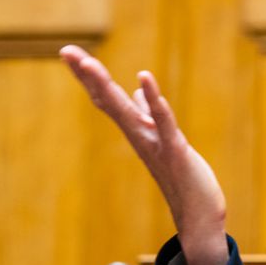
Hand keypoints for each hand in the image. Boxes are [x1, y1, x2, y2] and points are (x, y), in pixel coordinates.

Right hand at [60, 45, 228, 264]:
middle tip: (66, 50)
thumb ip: (150, 116)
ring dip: (106, 86)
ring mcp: (154, 144)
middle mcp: (139, 136)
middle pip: (108, 100)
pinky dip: (153, 99)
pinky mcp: (175, 150)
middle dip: (88, 75)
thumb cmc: (183, 177)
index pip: (108, 98)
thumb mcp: (166, 139)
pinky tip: (143, 77)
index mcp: (137, 131)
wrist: (199, 214)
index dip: (91, 76)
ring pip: (125, 110)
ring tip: (88, 62)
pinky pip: (162, 121)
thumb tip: (140, 93)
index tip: (70, 52)